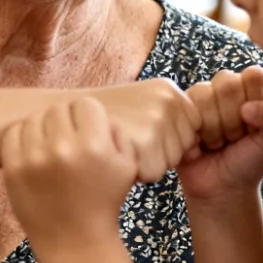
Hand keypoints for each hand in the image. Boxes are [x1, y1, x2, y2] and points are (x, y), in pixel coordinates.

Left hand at [3, 98, 139, 254]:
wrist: (74, 241)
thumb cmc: (103, 202)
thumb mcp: (128, 167)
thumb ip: (118, 133)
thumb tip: (98, 114)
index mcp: (94, 145)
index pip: (85, 105)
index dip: (89, 118)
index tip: (89, 134)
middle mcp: (62, 148)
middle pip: (58, 109)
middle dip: (66, 124)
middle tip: (70, 143)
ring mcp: (34, 158)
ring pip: (35, 119)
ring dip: (44, 130)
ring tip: (51, 149)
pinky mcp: (13, 168)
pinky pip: (13, 134)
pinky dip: (23, 140)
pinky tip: (34, 154)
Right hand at [87, 78, 202, 183]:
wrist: (61, 120)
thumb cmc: (101, 121)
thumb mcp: (140, 107)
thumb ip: (171, 121)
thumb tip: (201, 149)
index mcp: (169, 89)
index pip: (192, 132)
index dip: (165, 141)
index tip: (139, 132)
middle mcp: (168, 100)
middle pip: (184, 149)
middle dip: (159, 153)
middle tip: (127, 140)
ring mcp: (157, 118)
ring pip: (169, 163)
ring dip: (147, 163)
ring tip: (121, 146)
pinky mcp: (145, 140)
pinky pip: (153, 173)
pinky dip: (134, 172)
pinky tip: (116, 154)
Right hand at [177, 67, 262, 203]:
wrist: (220, 190)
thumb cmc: (249, 164)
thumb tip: (248, 106)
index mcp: (253, 92)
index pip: (252, 74)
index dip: (252, 98)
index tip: (253, 122)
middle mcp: (227, 91)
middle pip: (227, 83)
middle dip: (232, 118)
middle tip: (234, 137)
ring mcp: (203, 100)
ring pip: (204, 95)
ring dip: (212, 128)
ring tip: (217, 143)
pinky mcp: (181, 111)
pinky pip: (184, 108)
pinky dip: (195, 133)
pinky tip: (199, 144)